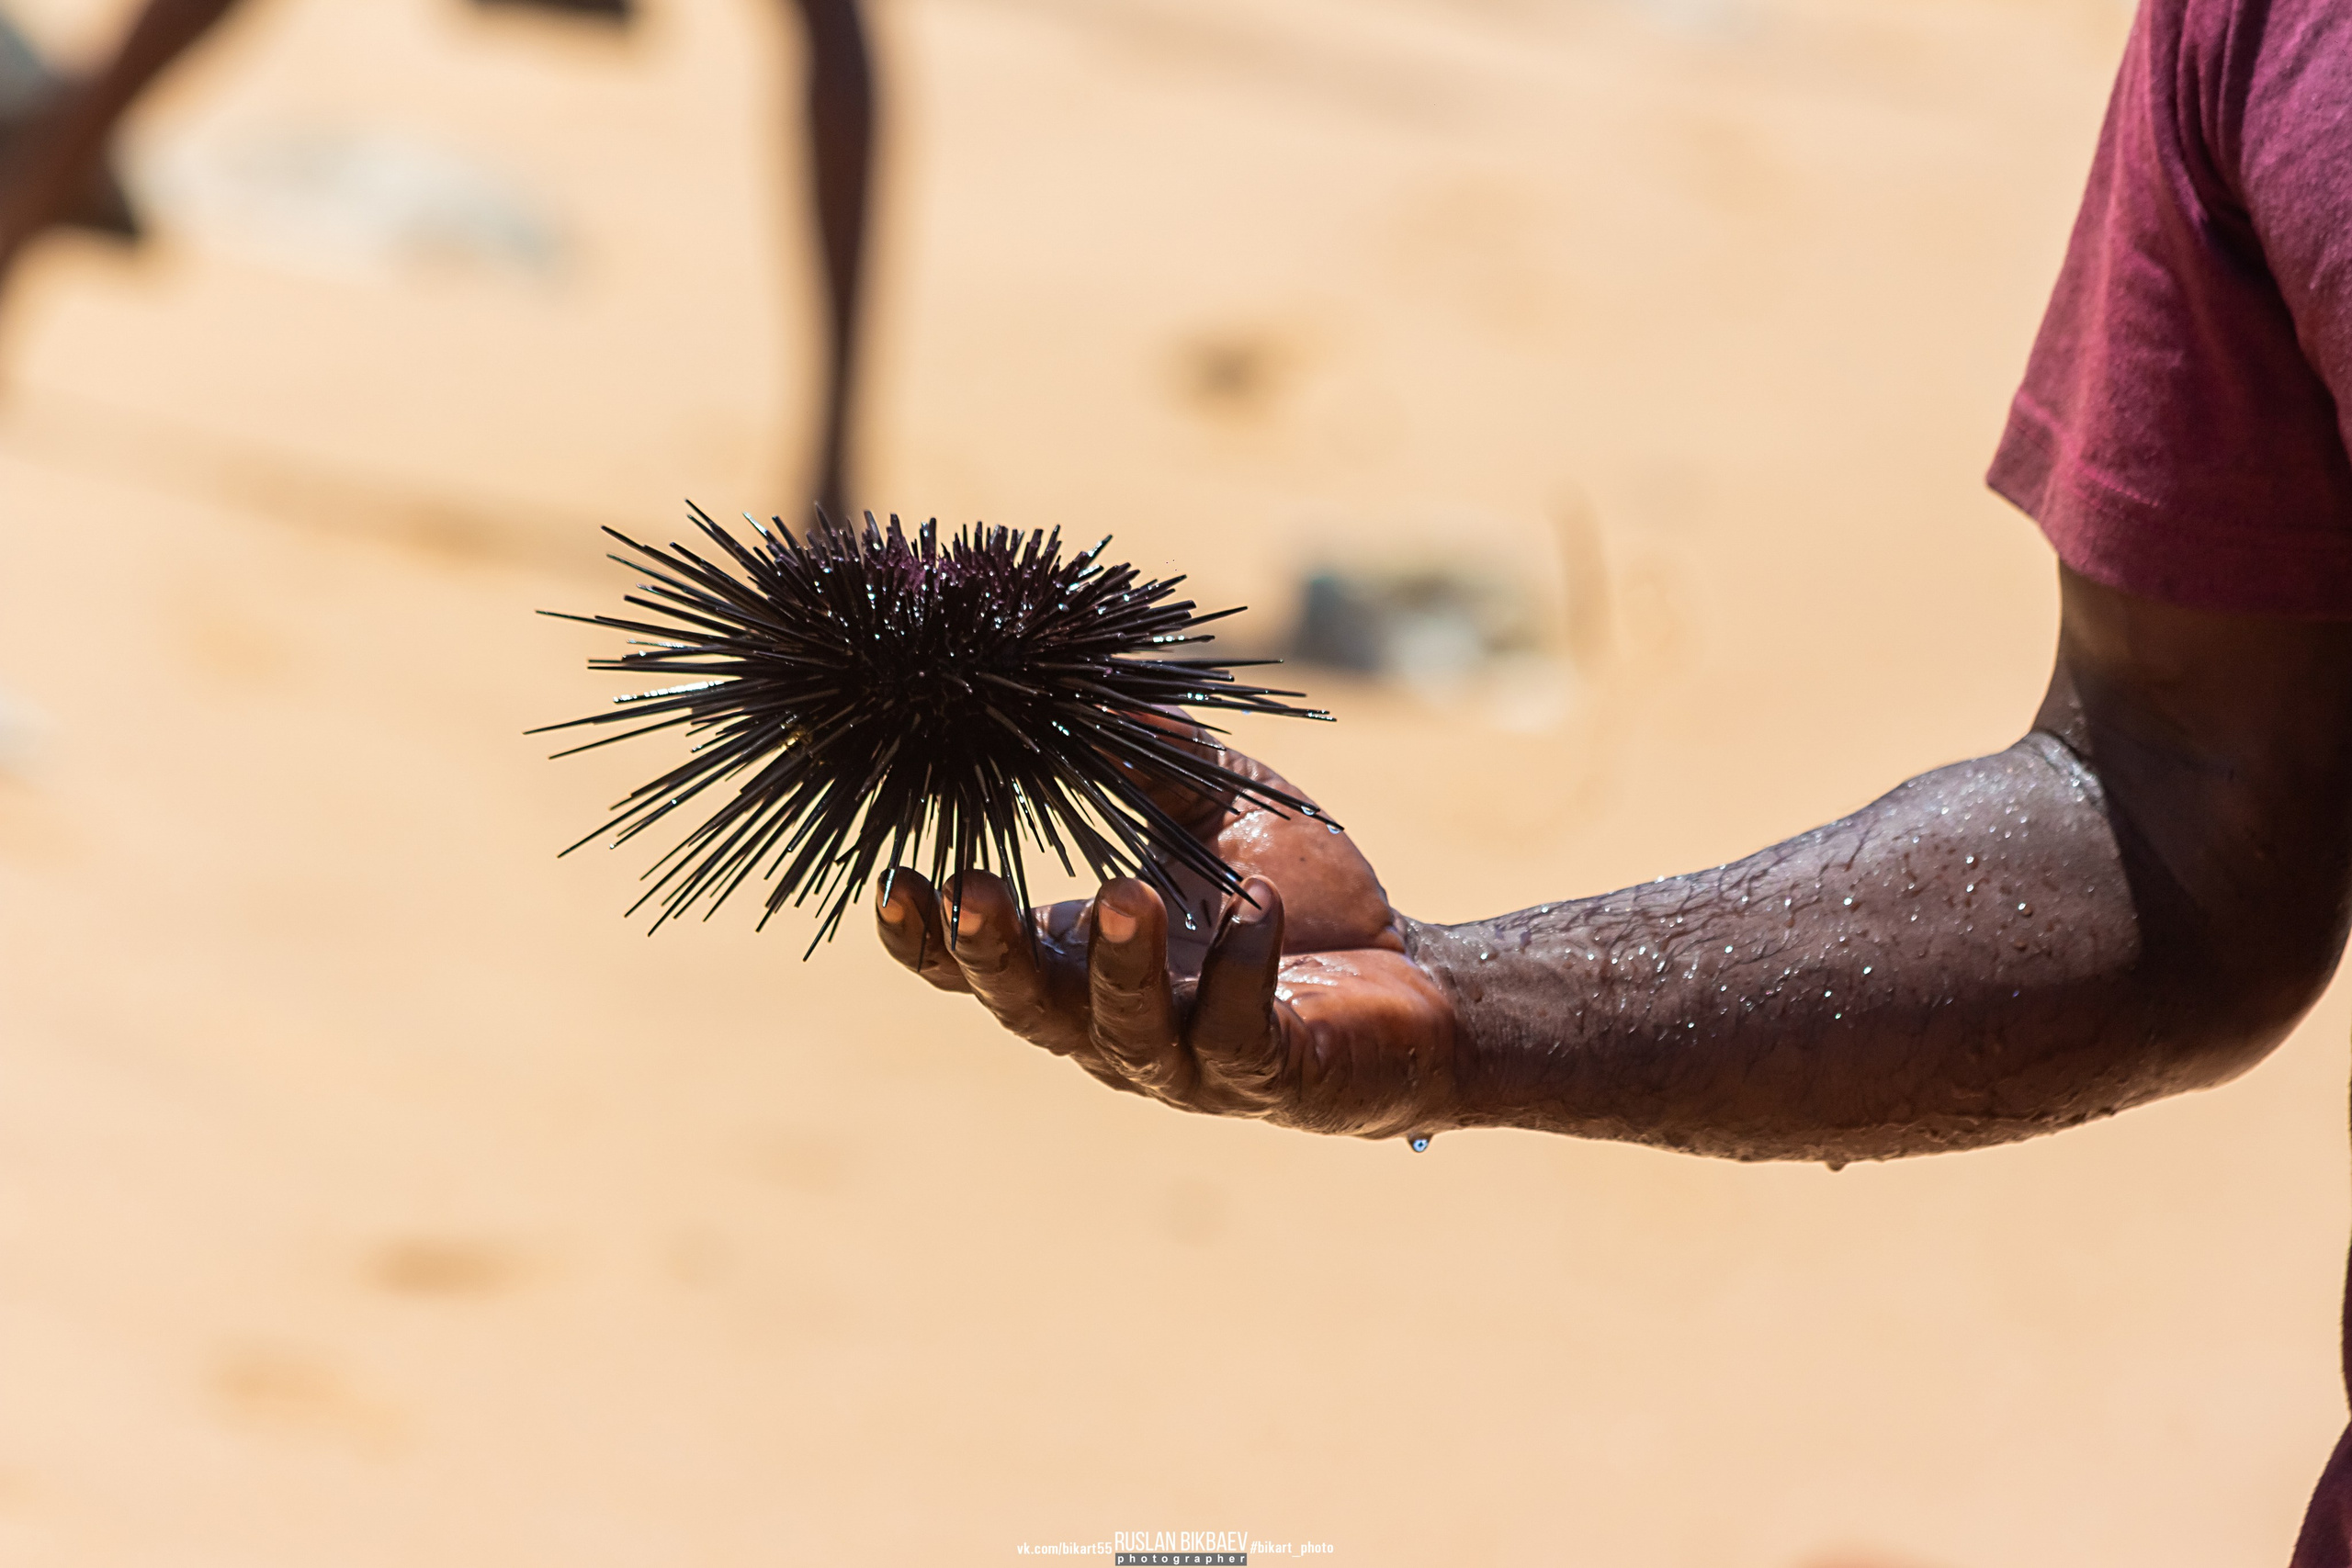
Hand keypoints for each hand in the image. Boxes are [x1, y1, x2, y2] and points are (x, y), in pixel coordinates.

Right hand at [873, 732, 1464, 1139]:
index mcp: (1085, 963)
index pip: (980, 967)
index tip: (893, 879)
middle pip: (1028, 1008)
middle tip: (973, 891)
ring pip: (1125, 1031)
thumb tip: (1083, 687)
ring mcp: (1191, 1061)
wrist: (1421, 981)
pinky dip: (1240, 970)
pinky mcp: (1269, 1075)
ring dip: (1120, 965)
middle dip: (994, 955)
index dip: (928, 937)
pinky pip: (1238, 1032)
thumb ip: (1149, 760)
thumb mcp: (1218, 808)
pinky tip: (1258, 914)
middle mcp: (1117, 1026)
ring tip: (1127, 895)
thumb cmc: (1299, 896)